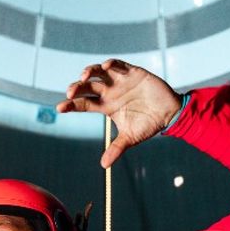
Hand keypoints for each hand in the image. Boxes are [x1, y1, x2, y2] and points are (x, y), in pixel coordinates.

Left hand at [56, 59, 181, 167]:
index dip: (71, 105)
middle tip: (71, 93)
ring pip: (99, 73)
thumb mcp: (131, 138)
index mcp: (106, 106)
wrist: (169, 113)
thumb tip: (103, 166)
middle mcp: (109, 91)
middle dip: (78, 88)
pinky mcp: (132, 72)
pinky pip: (118, 65)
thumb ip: (117, 149)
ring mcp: (119, 81)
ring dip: (90, 72)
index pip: (84, 104)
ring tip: (84, 76)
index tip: (59, 108)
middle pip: (88, 87)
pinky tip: (105, 68)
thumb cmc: (148, 124)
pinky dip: (110, 64)